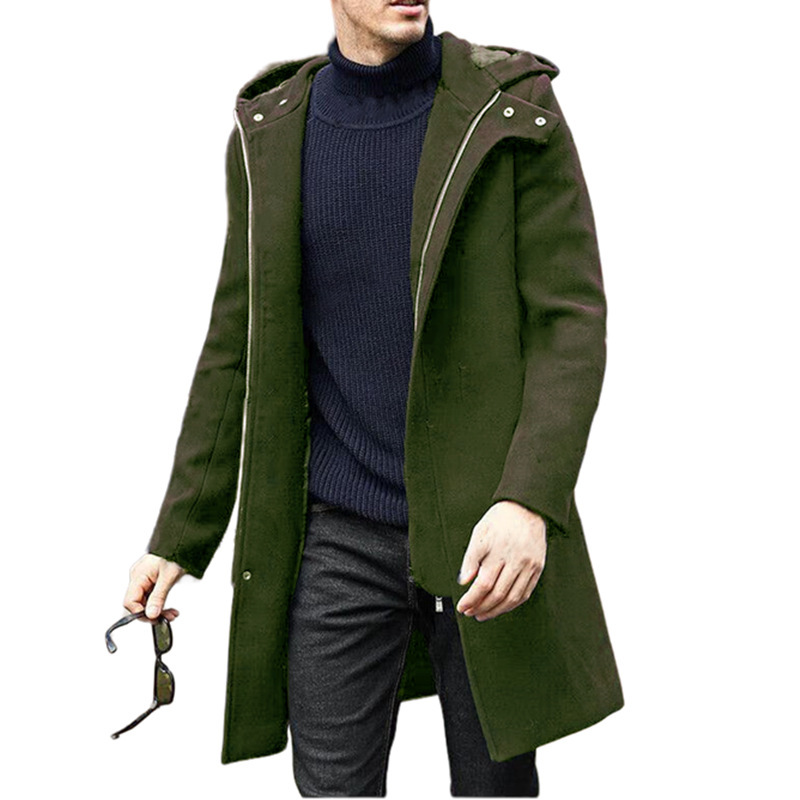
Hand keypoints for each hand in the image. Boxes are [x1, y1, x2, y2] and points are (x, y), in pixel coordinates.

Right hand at [124, 553, 185, 621]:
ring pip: (145, 601)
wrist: (183, 541)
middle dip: (152, 613)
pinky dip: (159, 602)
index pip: (130, 602)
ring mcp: (144, 578)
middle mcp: (138, 577)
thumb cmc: (175, 551)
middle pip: (138, 604)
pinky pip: (151, 596)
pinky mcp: (152, 579)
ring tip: (171, 613)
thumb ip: (159, 596)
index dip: (141, 613)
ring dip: (157, 609)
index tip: (155, 618)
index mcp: (138, 575)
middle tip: (168, 616)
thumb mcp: (169, 577)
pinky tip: (168, 606)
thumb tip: (151, 614)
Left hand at [456, 500, 546, 620]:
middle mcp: (516, 560)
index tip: (462, 606)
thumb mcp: (480, 533)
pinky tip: (502, 607)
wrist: (527, 507)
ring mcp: (529, 565)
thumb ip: (470, 559)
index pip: (483, 584)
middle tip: (470, 612)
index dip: (471, 599)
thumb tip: (463, 582)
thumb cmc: (500, 519)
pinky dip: (512, 604)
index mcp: (499, 551)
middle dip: (481, 607)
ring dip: (496, 610)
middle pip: (498, 594)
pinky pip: (526, 593)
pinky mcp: (538, 568)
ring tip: (483, 614)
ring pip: (513, 597)